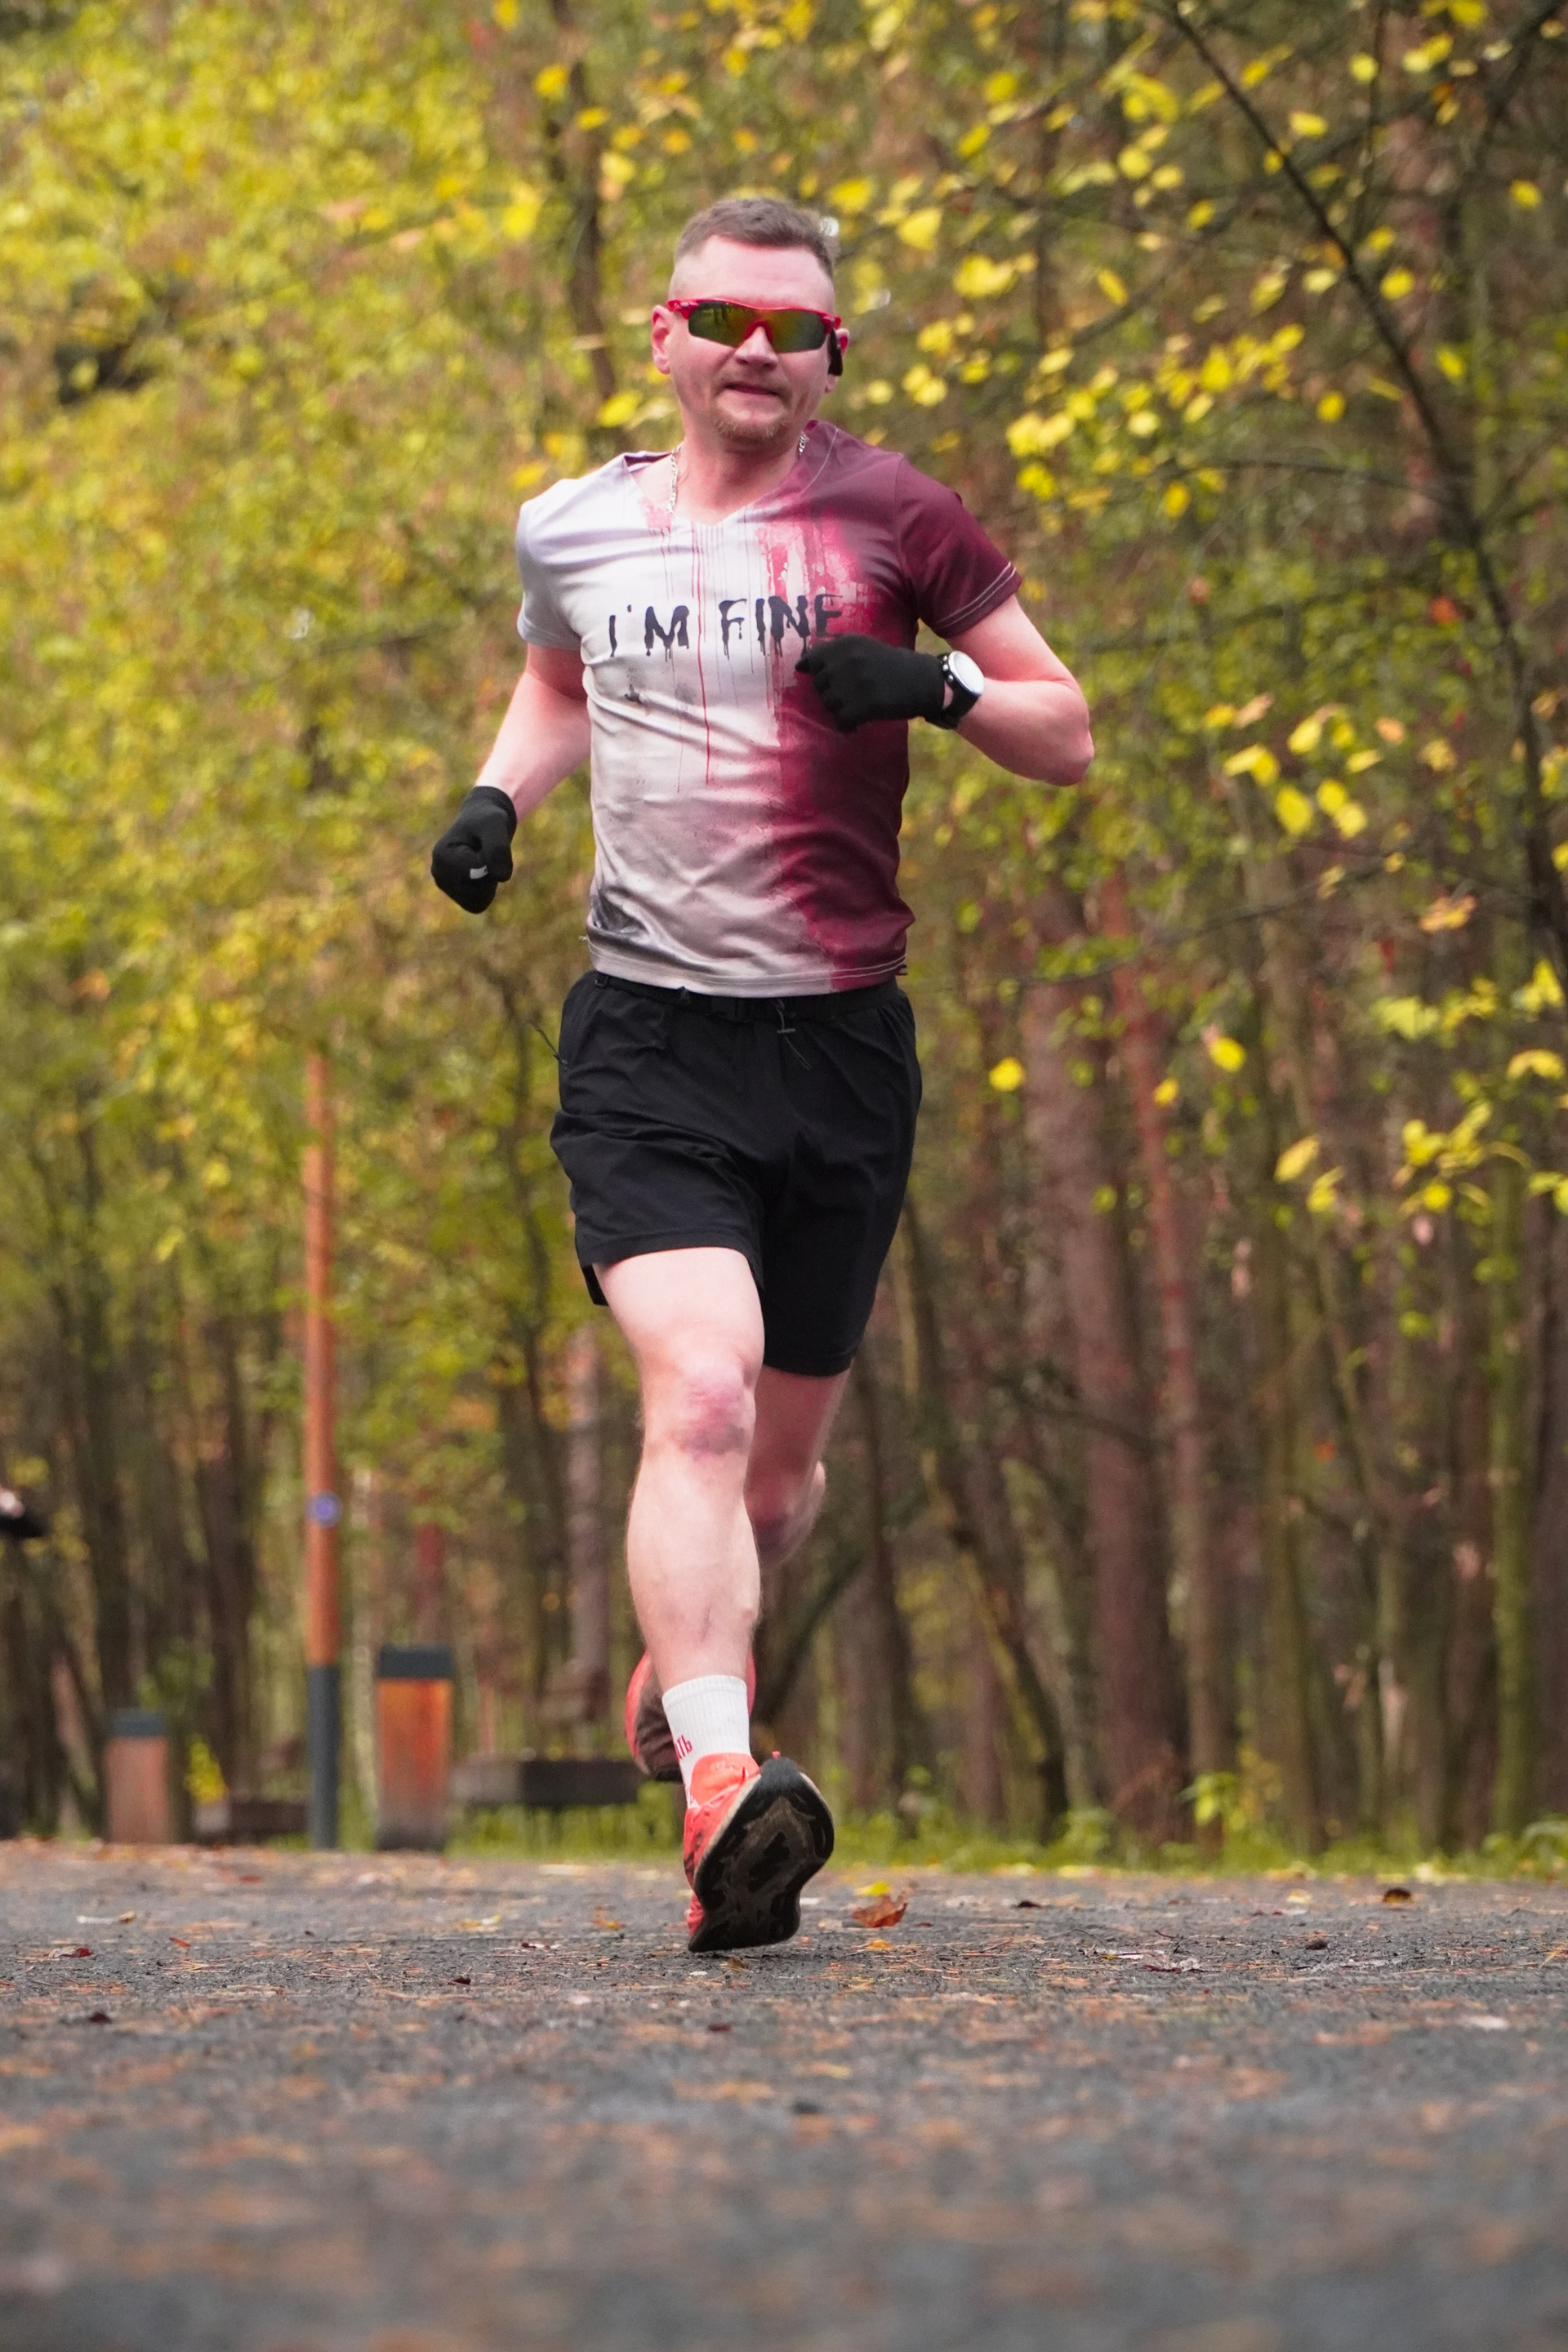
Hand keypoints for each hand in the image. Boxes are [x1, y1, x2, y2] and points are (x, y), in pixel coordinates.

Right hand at [430, 786, 516, 912]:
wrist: (482, 823)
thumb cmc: (487, 820)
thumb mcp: (496, 823)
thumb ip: (498, 848)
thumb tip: (502, 878)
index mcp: (441, 856)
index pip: (477, 873)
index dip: (490, 858)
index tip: (482, 842)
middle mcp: (438, 874)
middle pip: (478, 891)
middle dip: (489, 873)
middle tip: (483, 851)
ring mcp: (446, 886)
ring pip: (479, 899)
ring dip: (488, 882)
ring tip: (481, 860)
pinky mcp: (456, 895)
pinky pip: (479, 904)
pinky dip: (486, 890)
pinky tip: (481, 872)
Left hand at [796, 634, 944, 732]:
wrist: (921, 680)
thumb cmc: (890, 665)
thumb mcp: (863, 647)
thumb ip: (834, 653)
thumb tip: (800, 666)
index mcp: (847, 644)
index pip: (814, 659)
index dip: (816, 673)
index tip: (828, 681)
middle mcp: (848, 660)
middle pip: (820, 685)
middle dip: (831, 694)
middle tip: (850, 697)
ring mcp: (855, 683)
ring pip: (828, 704)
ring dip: (839, 710)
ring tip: (855, 708)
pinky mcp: (864, 705)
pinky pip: (841, 720)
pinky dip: (847, 725)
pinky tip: (857, 723)